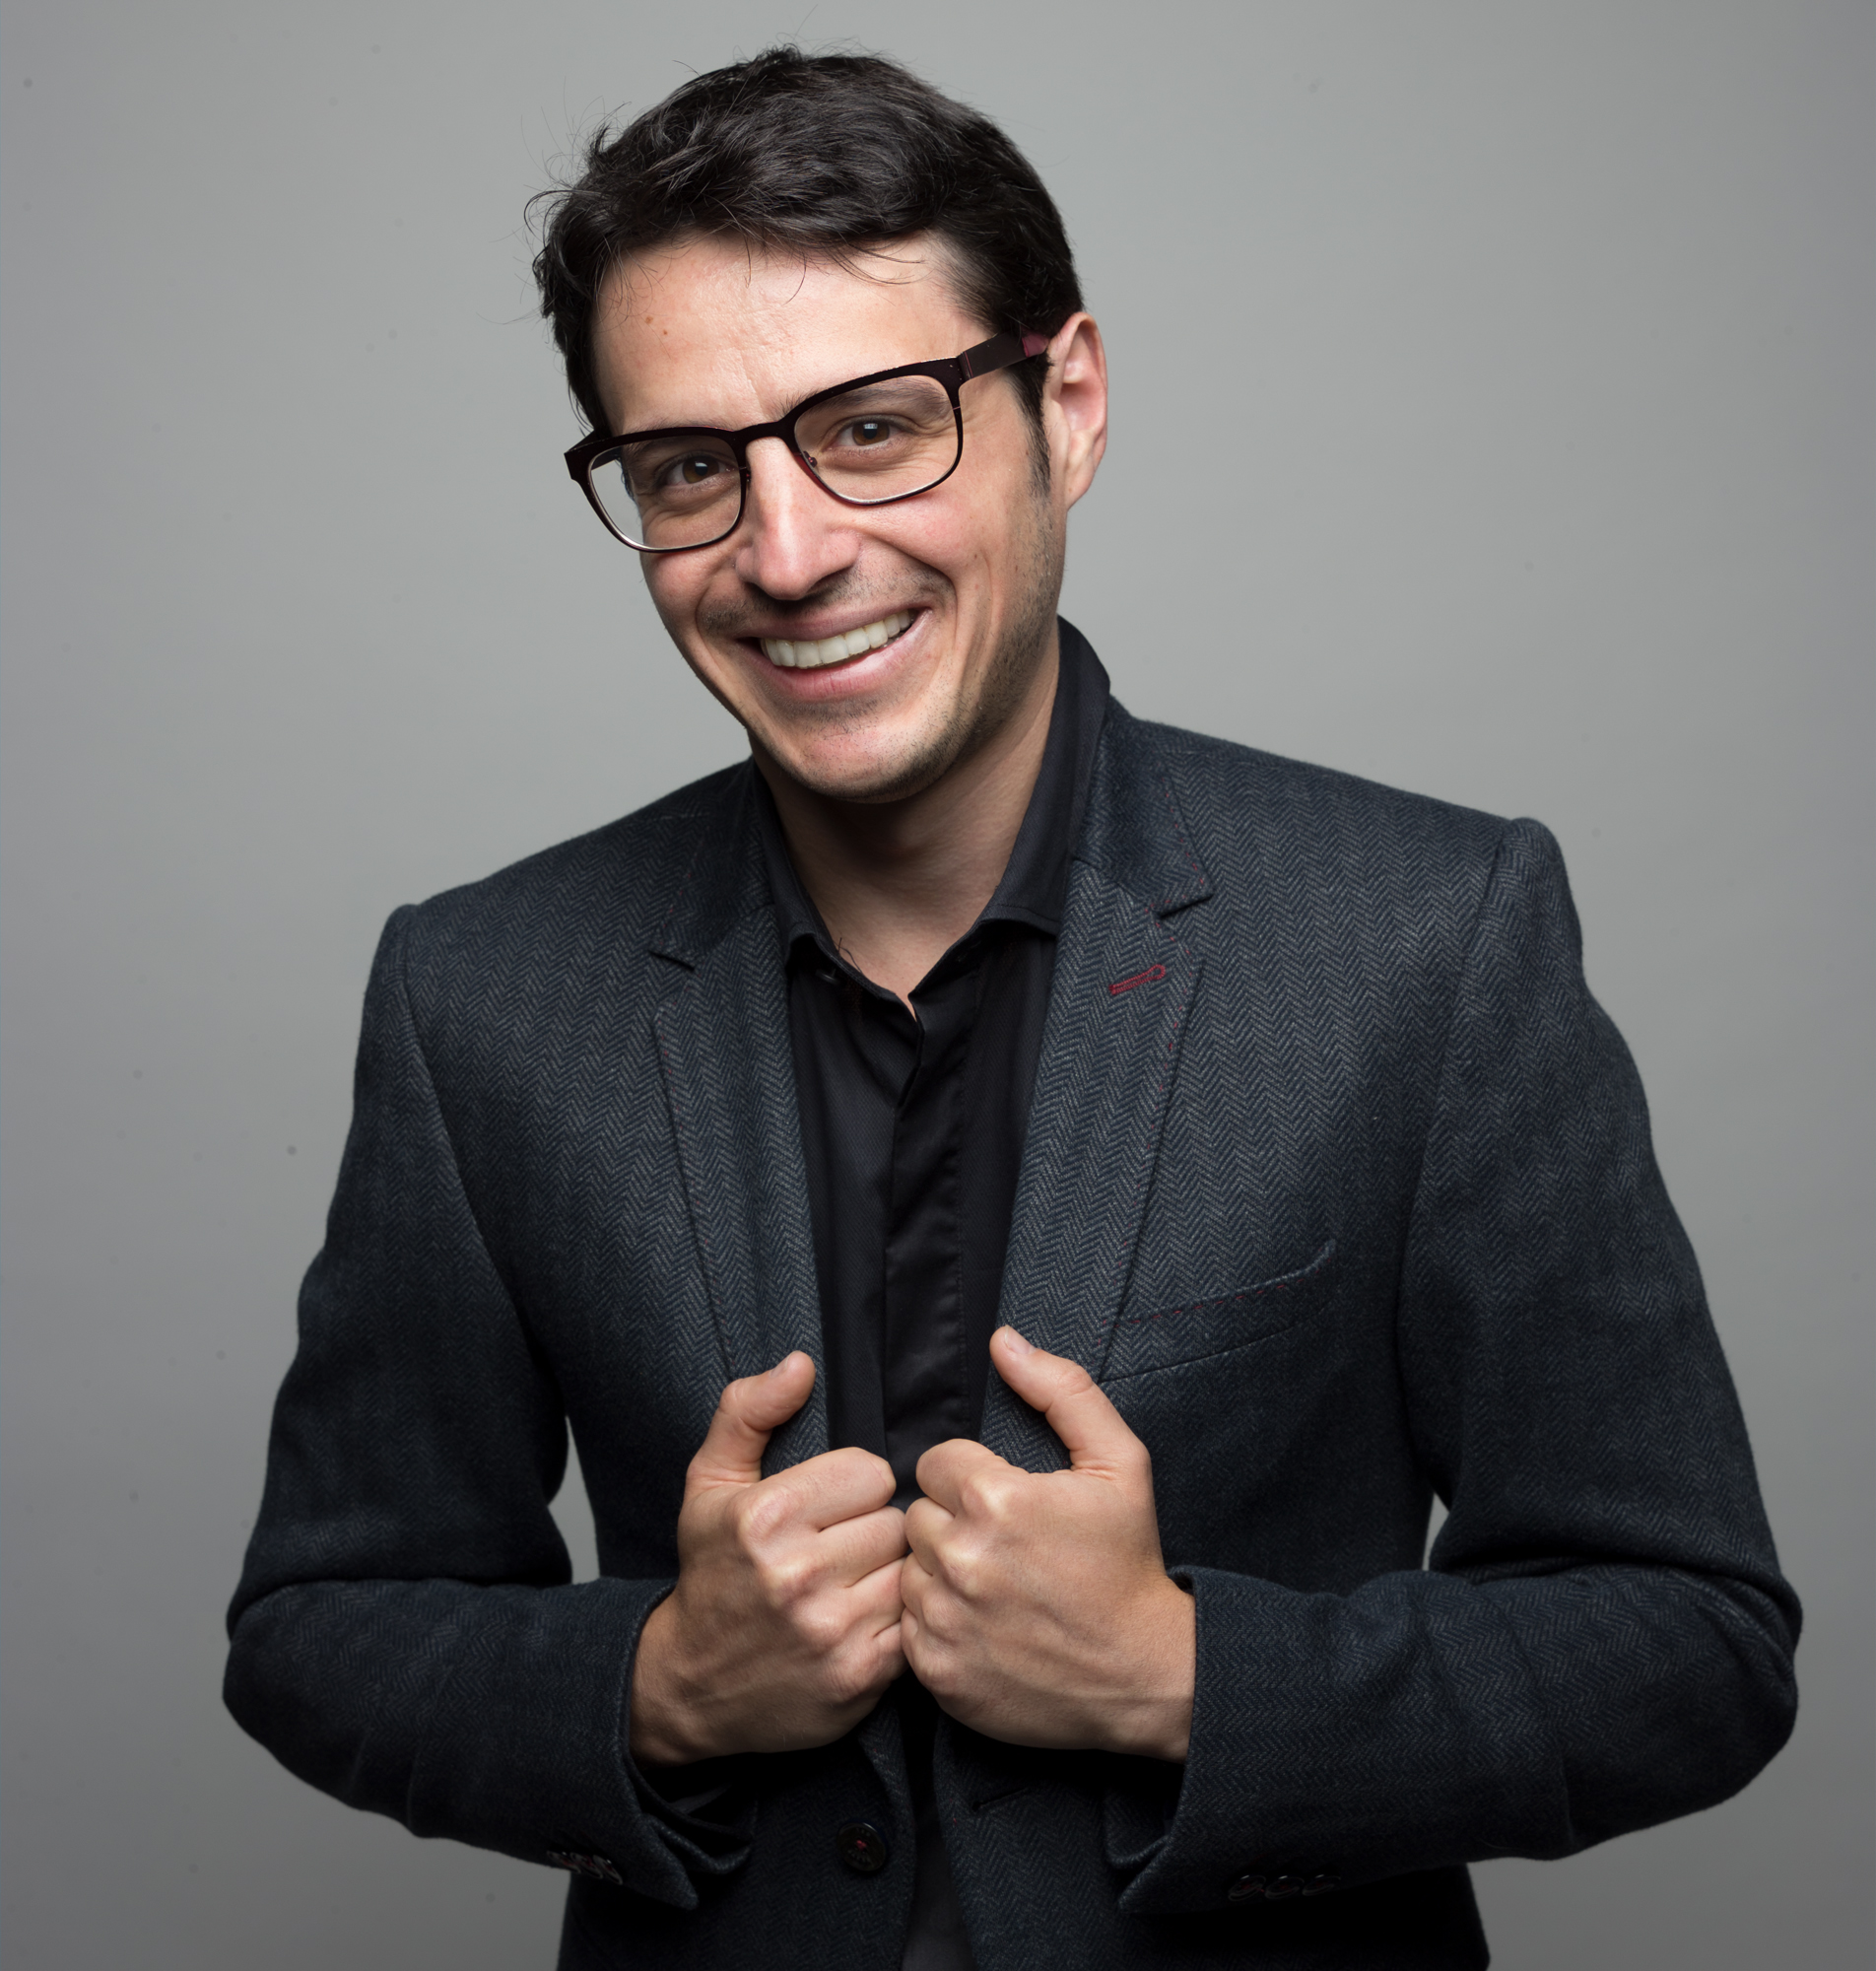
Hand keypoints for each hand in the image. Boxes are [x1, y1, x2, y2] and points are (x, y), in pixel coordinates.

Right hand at [629, 1352, 907, 1766]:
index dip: (854, 1487)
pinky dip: (897, 1622)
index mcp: (765, 1517)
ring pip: (910, 1571)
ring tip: (854, 1584)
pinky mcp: (859, 1677)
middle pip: (895, 1522)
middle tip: (842, 1551)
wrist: (691, 1686)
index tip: (830, 1509)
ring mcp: (831, 1631)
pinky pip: (915, 1624)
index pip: (871, 1472)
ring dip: (890, 1575)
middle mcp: (798, 1574)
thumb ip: (749, 1412)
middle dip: (873, 1531)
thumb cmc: (711, 1574)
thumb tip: (801, 1363)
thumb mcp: (709, 1484)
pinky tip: (863, 1621)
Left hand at [900, 1327, 1194, 1760]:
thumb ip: (1060, 1389)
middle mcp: (960, 1558)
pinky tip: (984, 1626)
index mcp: (995, 1498)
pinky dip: (938, 1625)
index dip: (970, 1479)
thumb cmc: (1128, 1562)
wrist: (1145, 1673)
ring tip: (994, 1587)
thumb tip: (1003, 1340)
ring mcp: (946, 1620)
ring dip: (940, 1574)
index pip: (934, 1462)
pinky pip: (908, 1628)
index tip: (1005, 1504)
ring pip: (908, 1571)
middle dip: (952, 1524)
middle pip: (916, 1516)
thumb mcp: (1118, 1462)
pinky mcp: (939, 1672)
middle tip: (1002, 1547)